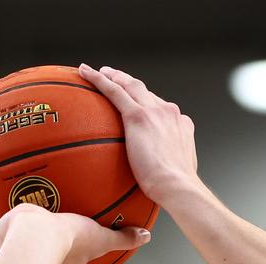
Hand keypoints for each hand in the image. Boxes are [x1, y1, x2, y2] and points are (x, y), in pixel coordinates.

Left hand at [78, 64, 198, 204]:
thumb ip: (168, 167)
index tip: (139, 102)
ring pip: (130, 86)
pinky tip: (85, 73)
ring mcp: (154, 111)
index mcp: (180, 124)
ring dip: (114, 76)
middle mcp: (169, 112)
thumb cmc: (176, 189)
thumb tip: (159, 177)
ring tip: (99, 73)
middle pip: (145, 92)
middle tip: (114, 77)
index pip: (160, 108)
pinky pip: (115, 91)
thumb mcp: (177, 174)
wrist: (177, 186)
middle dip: (129, 82)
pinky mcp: (138, 115)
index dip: (147, 102)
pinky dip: (100, 80)